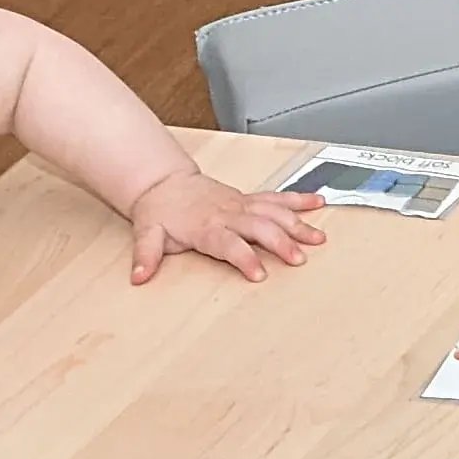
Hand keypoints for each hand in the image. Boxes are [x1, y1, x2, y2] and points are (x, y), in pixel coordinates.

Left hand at [128, 172, 325, 284]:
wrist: (163, 182)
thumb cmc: (159, 210)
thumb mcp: (146, 233)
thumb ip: (146, 256)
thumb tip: (139, 276)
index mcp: (207, 226)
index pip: (229, 243)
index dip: (244, 258)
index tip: (259, 273)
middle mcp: (228, 214)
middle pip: (260, 227)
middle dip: (281, 242)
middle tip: (298, 259)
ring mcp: (241, 205)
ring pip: (274, 212)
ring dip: (297, 224)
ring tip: (318, 238)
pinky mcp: (248, 199)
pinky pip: (276, 198)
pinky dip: (298, 201)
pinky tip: (318, 203)